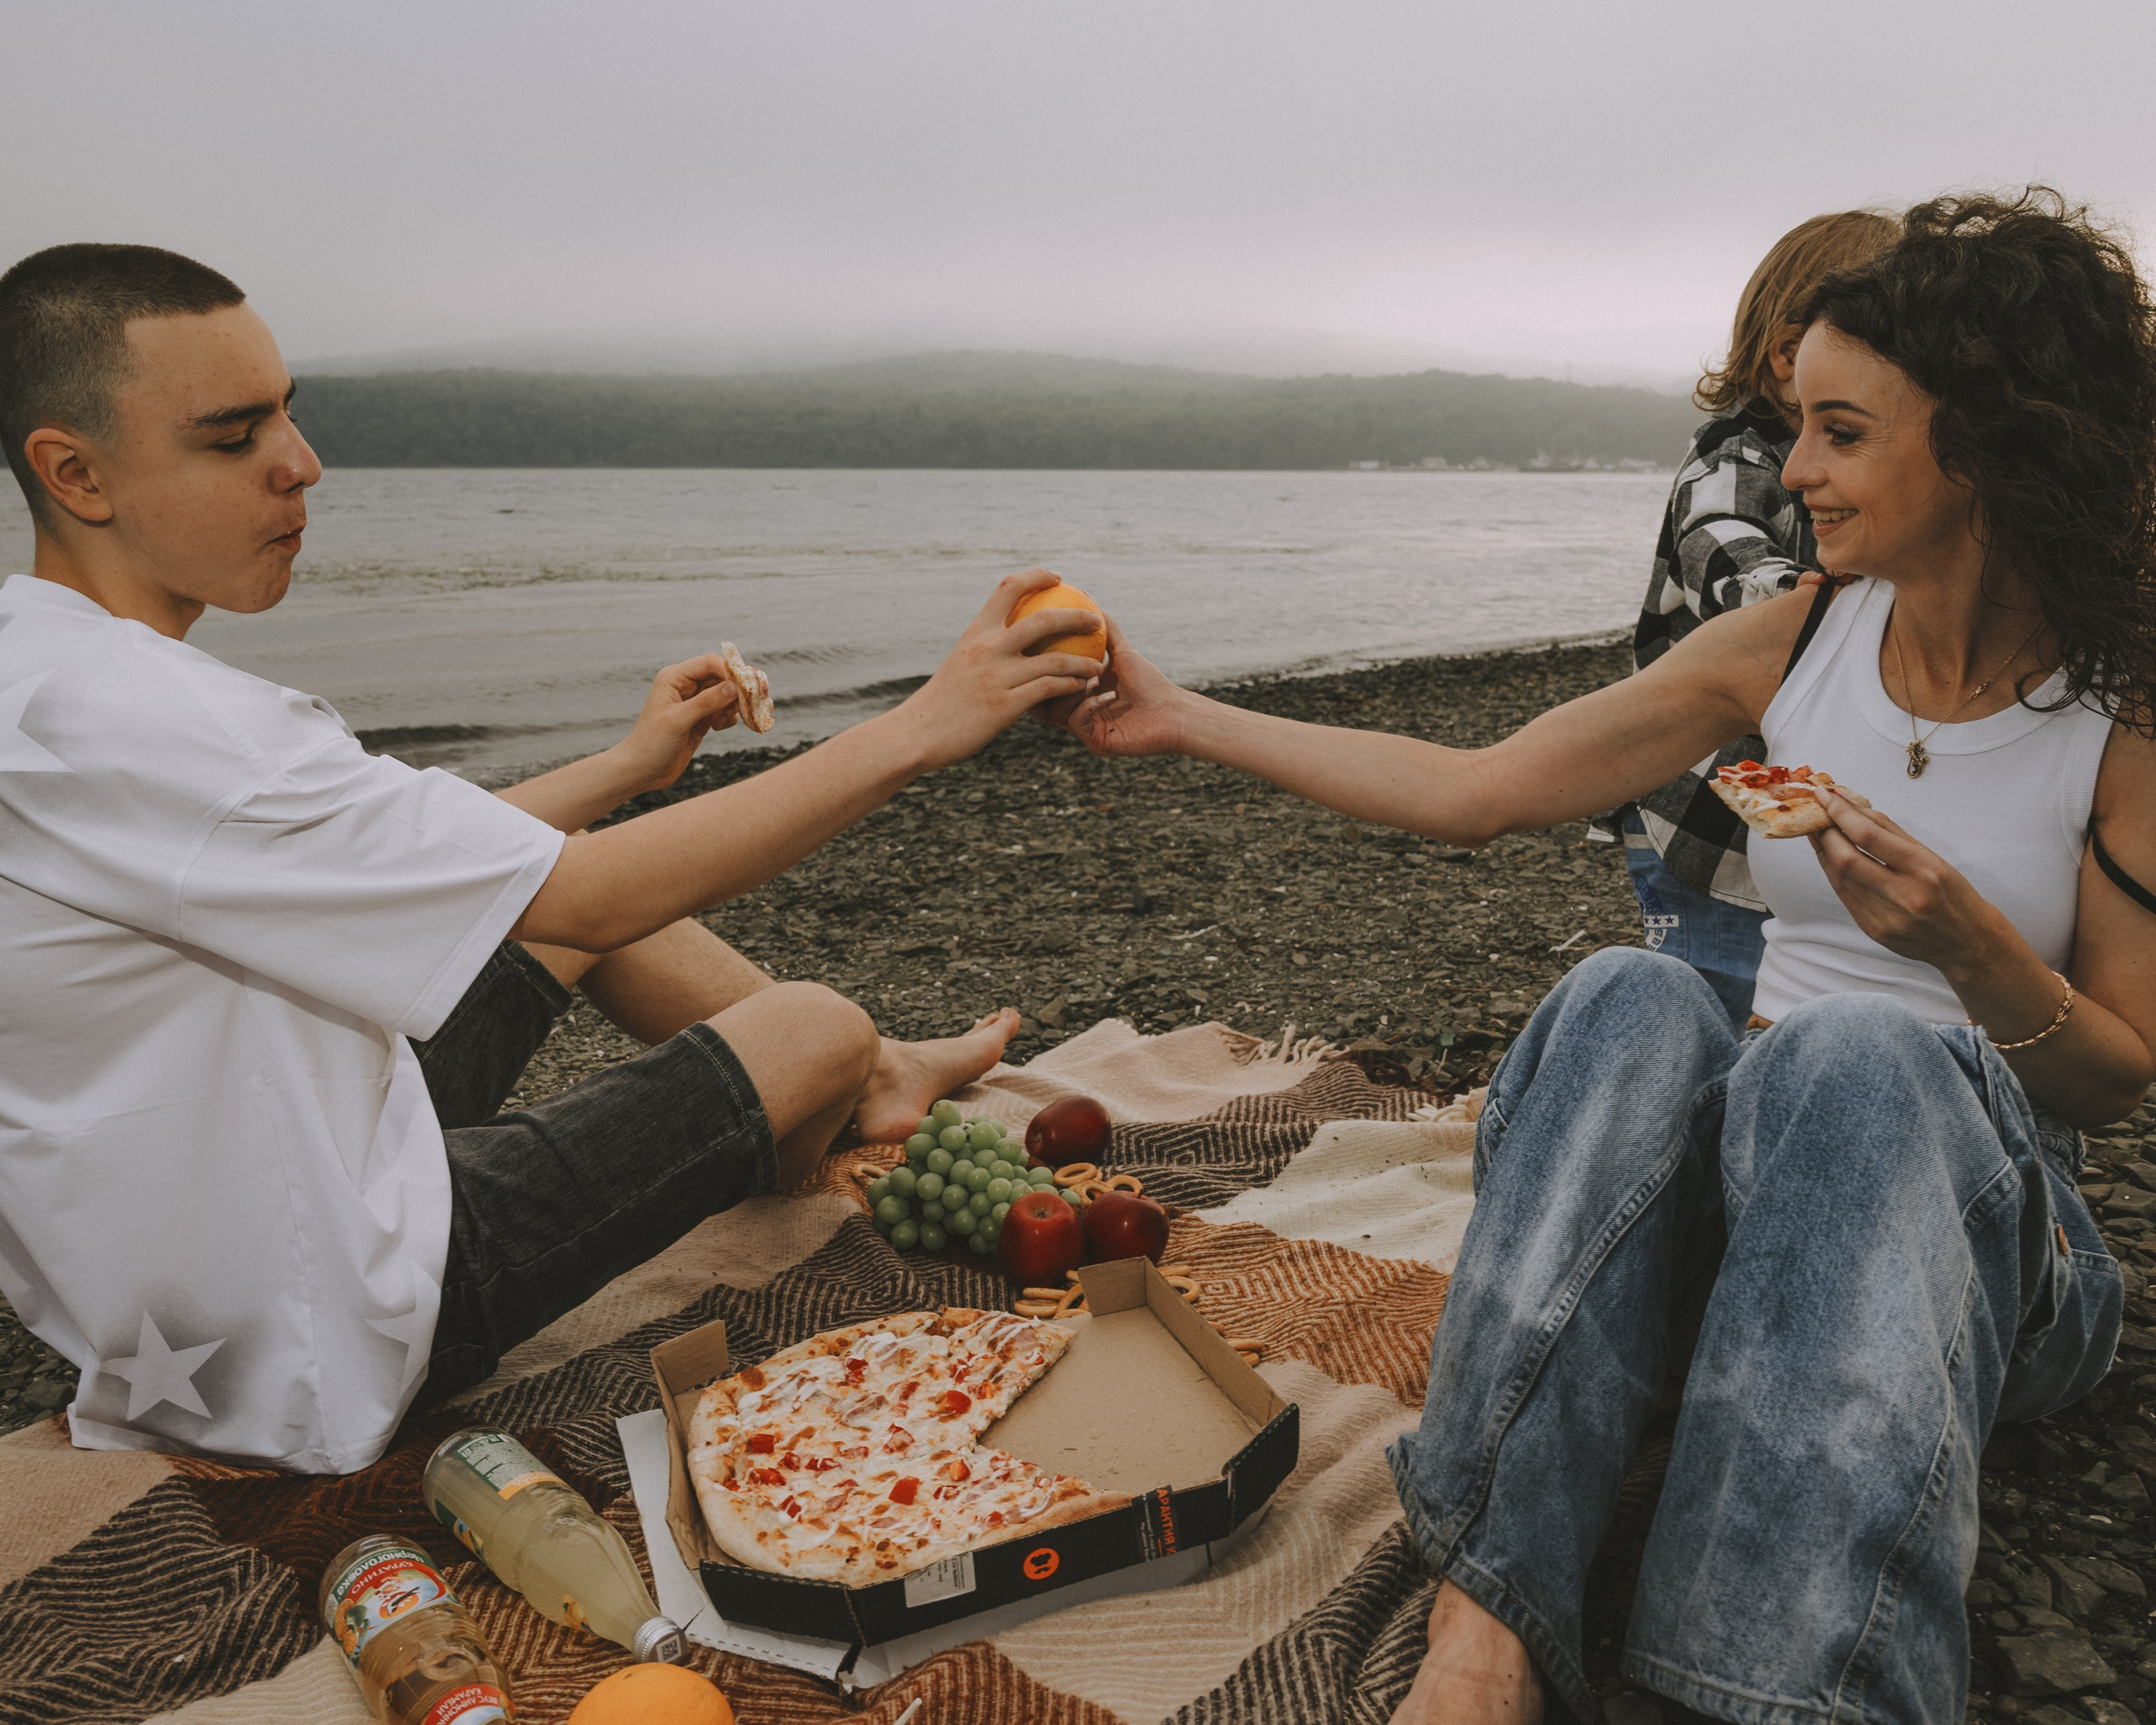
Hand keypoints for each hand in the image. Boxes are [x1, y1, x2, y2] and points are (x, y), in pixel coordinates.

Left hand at [611, 653, 756, 791]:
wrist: (642, 771)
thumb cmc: (651, 744)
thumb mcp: (678, 721)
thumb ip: (706, 702)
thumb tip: (734, 687)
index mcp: (674, 678)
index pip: (710, 663)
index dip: (731, 672)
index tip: (747, 688)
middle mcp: (685, 685)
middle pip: (723, 676)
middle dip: (739, 689)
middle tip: (757, 700)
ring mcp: (695, 702)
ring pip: (727, 693)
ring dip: (735, 705)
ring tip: (725, 721)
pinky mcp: (702, 718)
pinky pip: (725, 710)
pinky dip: (730, 717)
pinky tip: (720, 728)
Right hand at [898, 569, 1105, 768]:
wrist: (917, 733)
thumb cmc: (941, 702)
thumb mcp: (959, 663)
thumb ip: (984, 649)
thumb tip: (1006, 639)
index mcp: (975, 632)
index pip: (1008, 587)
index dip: (1036, 576)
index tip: (1057, 577)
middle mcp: (987, 647)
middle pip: (1043, 619)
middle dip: (1077, 616)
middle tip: (1095, 619)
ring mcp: (997, 676)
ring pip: (1055, 659)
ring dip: (1083, 661)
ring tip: (1098, 664)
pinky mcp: (1005, 705)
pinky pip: (1050, 689)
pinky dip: (1071, 685)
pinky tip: (1082, 688)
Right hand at [1043, 614, 1189, 757]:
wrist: (1173, 712)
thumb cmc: (1151, 683)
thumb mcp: (1123, 651)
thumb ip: (1105, 628)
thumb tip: (1087, 596)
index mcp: (1079, 694)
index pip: (1046, 682)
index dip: (1037, 668)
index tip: (1036, 649)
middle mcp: (1077, 712)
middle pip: (1042, 698)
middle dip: (1046, 679)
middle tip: (1056, 662)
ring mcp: (1084, 729)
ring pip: (1056, 710)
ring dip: (1071, 689)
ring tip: (1092, 677)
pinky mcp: (1094, 742)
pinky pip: (1076, 721)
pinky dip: (1088, 704)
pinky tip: (1107, 695)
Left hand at [1808, 787, 2007, 976]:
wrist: (1969, 942)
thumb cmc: (1953, 893)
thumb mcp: (1931, 856)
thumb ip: (1890, 831)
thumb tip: (1851, 805)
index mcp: (1924, 869)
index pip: (1868, 835)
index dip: (1839, 812)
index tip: (1825, 794)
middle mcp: (1904, 895)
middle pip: (1845, 858)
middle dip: (1824, 831)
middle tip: (1814, 813)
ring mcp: (1886, 917)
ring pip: (1839, 877)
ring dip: (1823, 851)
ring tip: (1817, 831)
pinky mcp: (1874, 931)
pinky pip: (1844, 896)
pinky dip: (1833, 873)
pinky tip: (1829, 858)